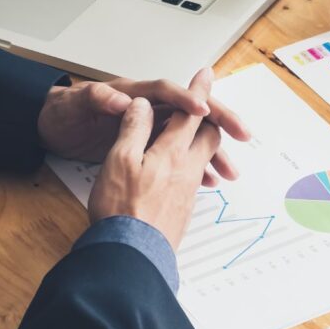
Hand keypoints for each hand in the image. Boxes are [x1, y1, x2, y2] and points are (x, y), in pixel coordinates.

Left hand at [37, 68, 249, 186]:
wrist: (52, 130)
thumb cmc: (64, 113)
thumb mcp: (77, 104)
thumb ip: (98, 99)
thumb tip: (121, 100)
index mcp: (133, 93)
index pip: (166, 92)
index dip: (186, 98)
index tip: (202, 108)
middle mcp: (148, 108)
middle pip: (192, 114)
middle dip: (219, 122)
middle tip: (242, 133)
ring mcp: (152, 128)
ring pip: (192, 138)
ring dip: (213, 152)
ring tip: (229, 170)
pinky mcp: (151, 147)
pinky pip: (183, 156)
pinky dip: (198, 167)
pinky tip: (209, 181)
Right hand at [87, 70, 221, 248]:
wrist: (133, 255)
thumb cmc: (122, 208)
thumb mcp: (119, 159)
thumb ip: (133, 128)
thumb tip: (141, 105)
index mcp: (172, 151)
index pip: (191, 113)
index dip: (199, 90)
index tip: (207, 73)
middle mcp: (187, 169)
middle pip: (209, 135)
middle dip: (211, 118)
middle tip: (209, 109)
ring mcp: (189, 190)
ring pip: (204, 157)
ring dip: (204, 144)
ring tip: (203, 138)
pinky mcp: (184, 208)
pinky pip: (196, 178)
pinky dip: (195, 165)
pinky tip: (186, 172)